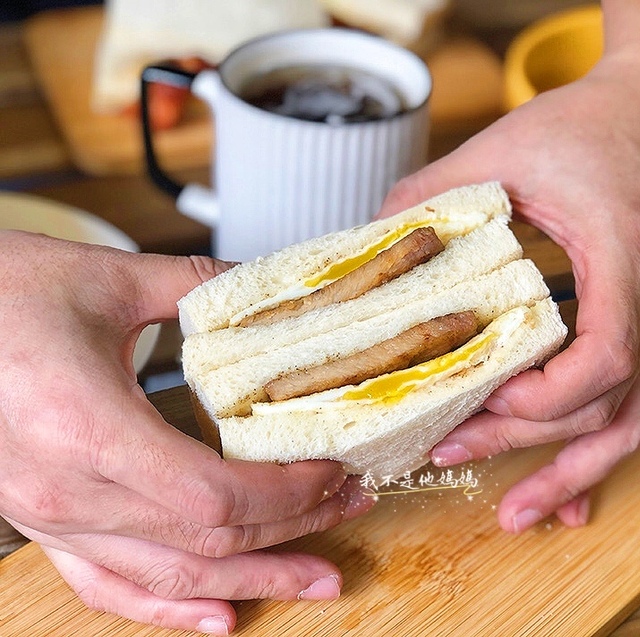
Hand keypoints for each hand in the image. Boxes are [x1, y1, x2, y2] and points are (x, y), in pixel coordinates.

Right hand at [0, 231, 373, 633]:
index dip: (287, 495)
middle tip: (351, 516)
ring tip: (313, 581)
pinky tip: (218, 619)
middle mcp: (68, 491)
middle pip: (205, 544)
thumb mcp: (108, 281)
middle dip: (290, 535)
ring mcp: (50, 517)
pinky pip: (107, 587)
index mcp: (89, 430)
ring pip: (167, 577)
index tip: (335, 470)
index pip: (214, 499)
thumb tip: (269, 292)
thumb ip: (200, 289)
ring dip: (249, 581)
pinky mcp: (41, 522)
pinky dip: (166, 609)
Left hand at [379, 57, 639, 533]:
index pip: (604, 356)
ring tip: (518, 514)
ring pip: (628, 422)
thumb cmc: (590, 124)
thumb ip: (432, 194)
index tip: (480, 399)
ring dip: (572, 473)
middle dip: (528, 443)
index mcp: (621, 255)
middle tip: (452, 455)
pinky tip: (567, 493)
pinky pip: (630, 403)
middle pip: (605, 405)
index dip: (542, 396)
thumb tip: (368, 243)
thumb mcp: (503, 149)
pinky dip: (594, 451)